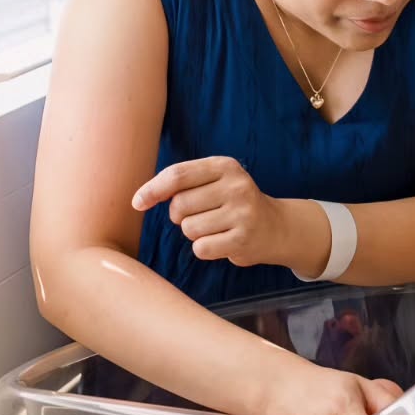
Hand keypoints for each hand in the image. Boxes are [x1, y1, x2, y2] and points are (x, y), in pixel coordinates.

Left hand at [133, 156, 298, 268]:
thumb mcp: (214, 181)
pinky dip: (205, 249)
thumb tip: (139, 199)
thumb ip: (181, 182)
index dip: (152, 190)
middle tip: (202, 215)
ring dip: (195, 233)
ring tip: (216, 228)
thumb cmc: (232, 203)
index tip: (138, 203)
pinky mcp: (243, 239)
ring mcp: (242, 212)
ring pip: (189, 229)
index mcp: (225, 166)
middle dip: (181, 216)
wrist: (276, 227)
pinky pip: (201, 248)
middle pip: (179, 206)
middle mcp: (237, 186)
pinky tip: (223, 241)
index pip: (178, 175)